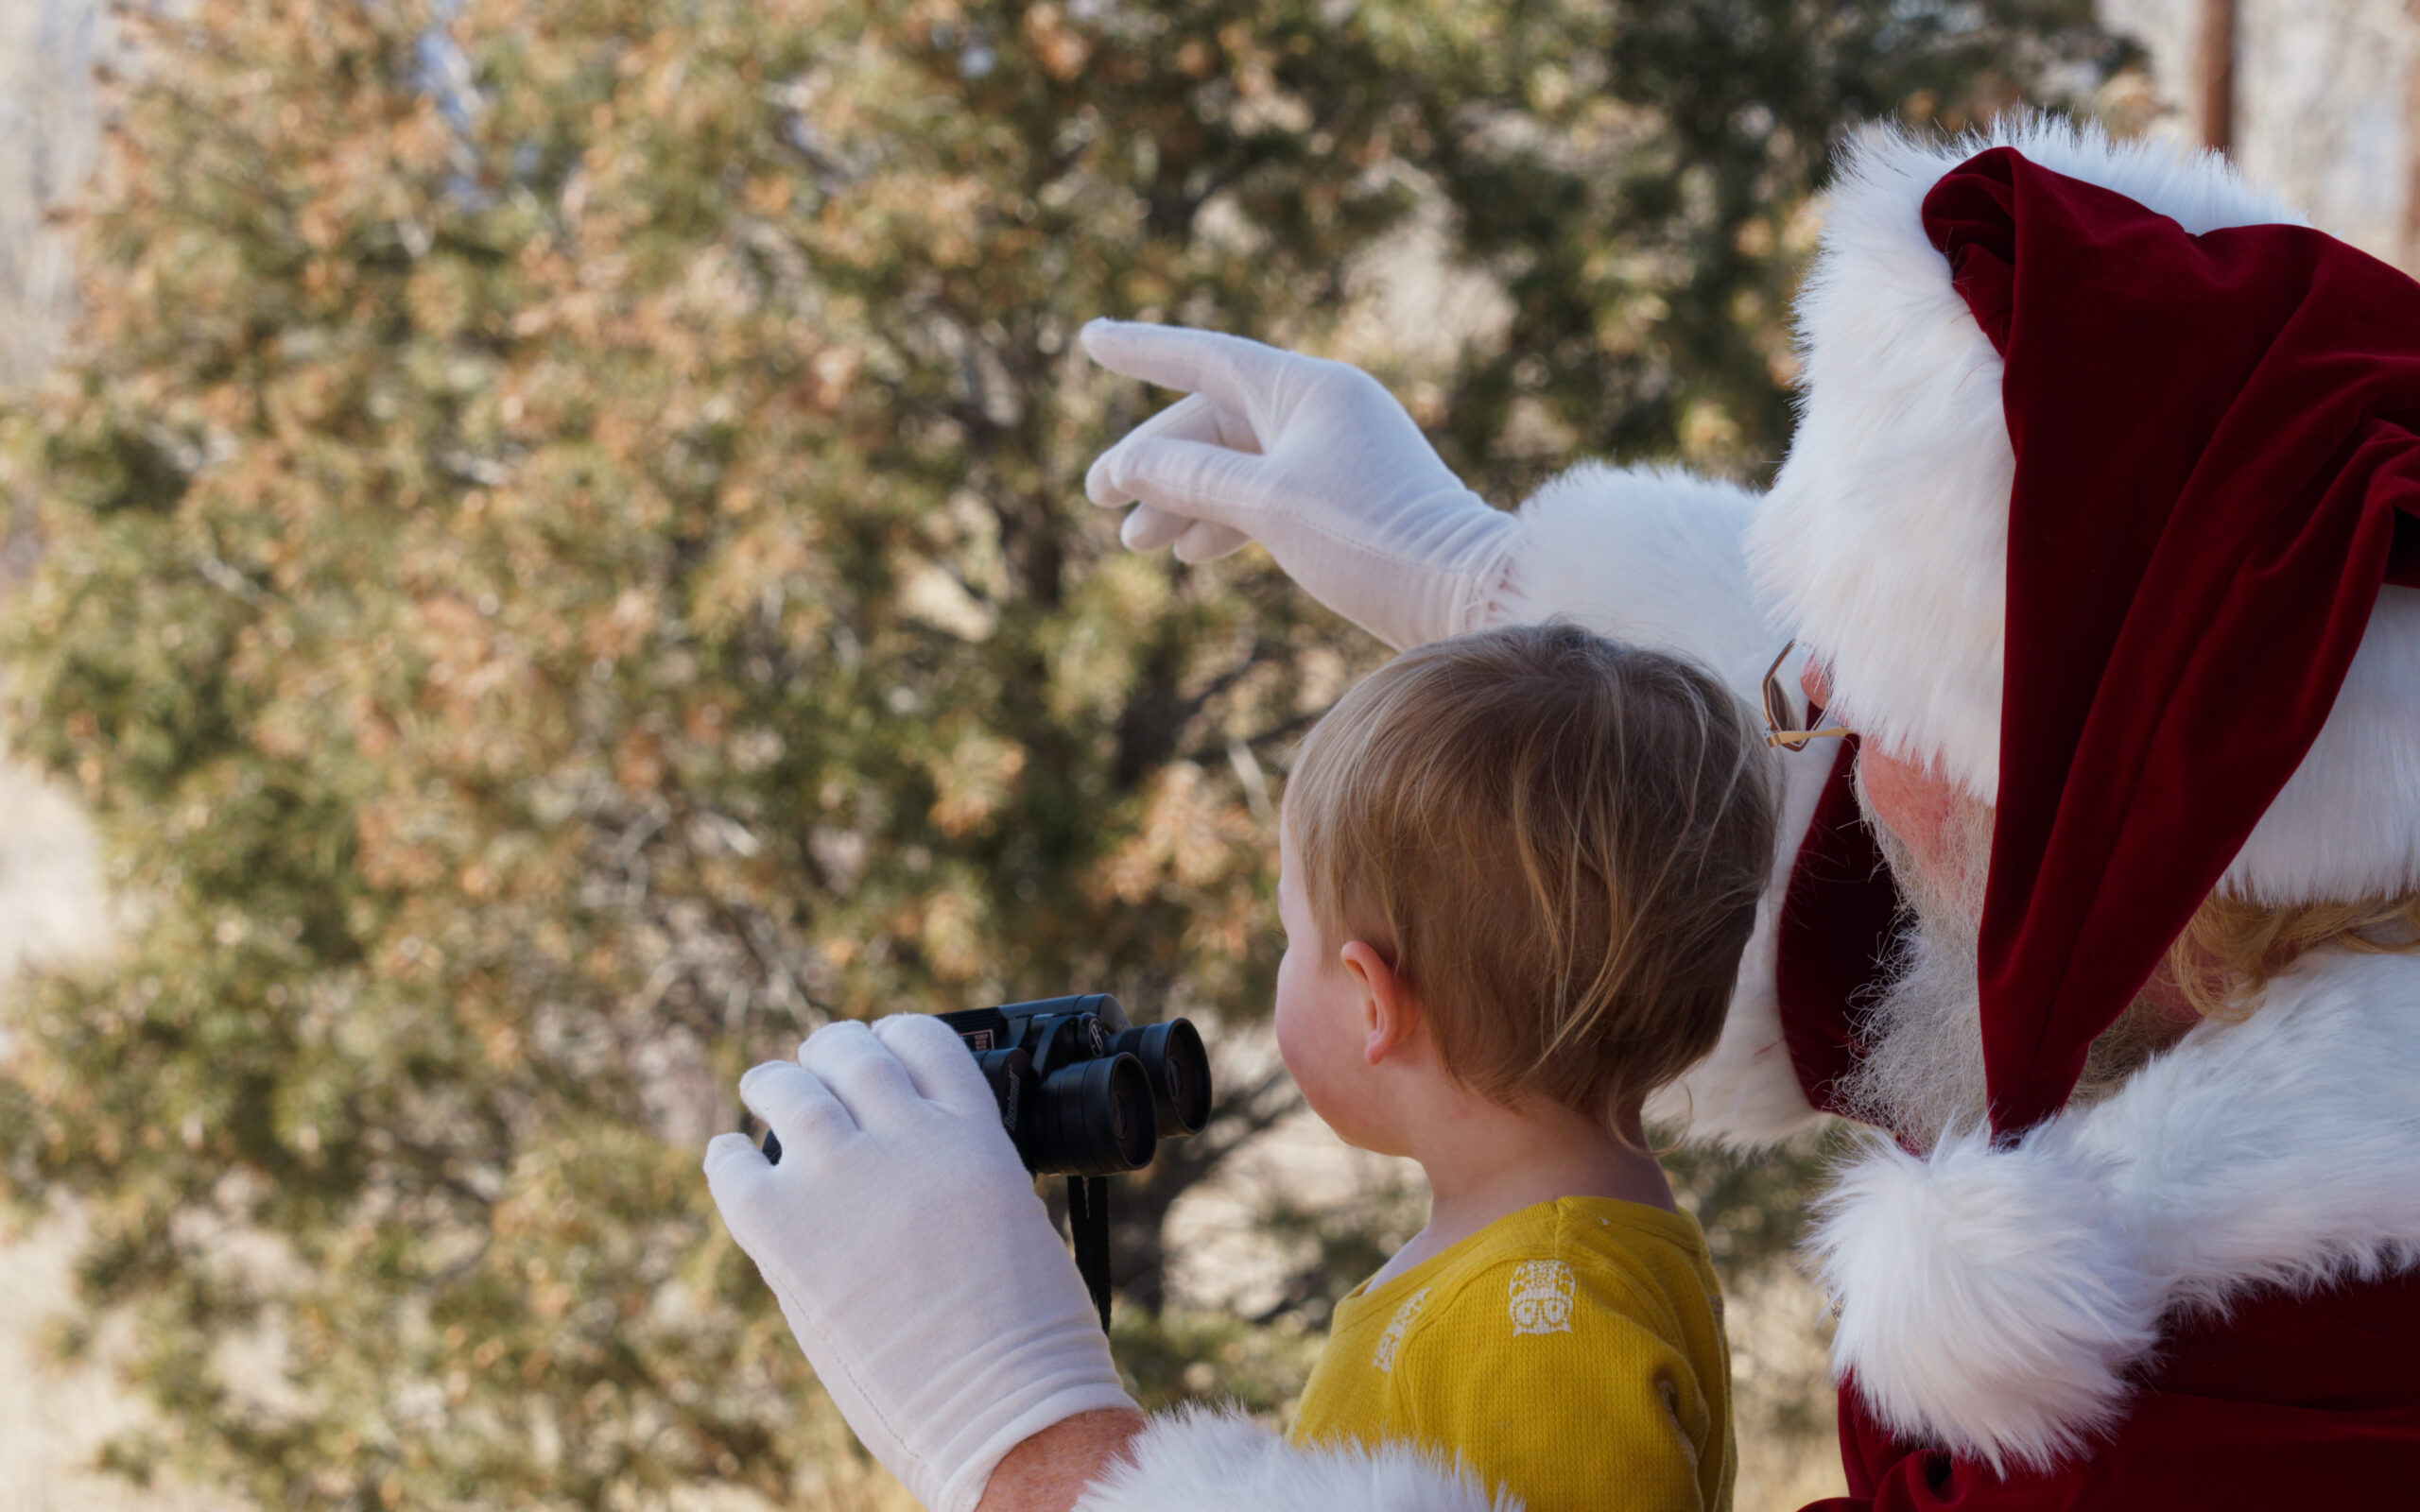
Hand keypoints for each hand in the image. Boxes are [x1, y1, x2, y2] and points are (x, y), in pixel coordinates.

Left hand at [706, 1017, 1134, 1511]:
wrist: (1005, 1408)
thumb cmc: (1031, 1340)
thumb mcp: (1018, 1219)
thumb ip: (965, 1178)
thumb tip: (918, 1174)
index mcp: (977, 1136)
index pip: (927, 1043)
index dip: (898, 1036)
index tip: (885, 1043)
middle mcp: (909, 1138)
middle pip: (851, 1054)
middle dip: (831, 1052)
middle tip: (818, 1063)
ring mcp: (844, 1177)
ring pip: (788, 1090)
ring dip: (774, 1083)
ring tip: (765, 1087)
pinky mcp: (786, 1228)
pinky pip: (734, 1167)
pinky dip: (727, 1156)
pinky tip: (728, 1156)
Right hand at [1082, 320, 1517, 649]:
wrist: (1466, 594)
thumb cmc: (1372, 541)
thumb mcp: (1267, 505)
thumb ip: (1190, 478)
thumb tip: (1129, 464)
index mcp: (1310, 389)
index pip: (1205, 356)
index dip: (1142, 350)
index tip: (1090, 339)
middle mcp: (1325, 409)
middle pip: (1214, 419)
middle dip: (1154, 461)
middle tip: (1097, 498)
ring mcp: (1338, 453)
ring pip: (1236, 463)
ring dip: (1183, 498)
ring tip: (1136, 542)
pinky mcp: (1347, 499)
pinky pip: (1266, 493)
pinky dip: (1225, 517)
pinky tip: (1194, 552)